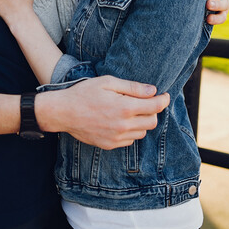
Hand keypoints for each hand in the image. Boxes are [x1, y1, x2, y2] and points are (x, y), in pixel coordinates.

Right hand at [36, 76, 170, 149]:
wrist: (63, 112)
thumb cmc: (84, 93)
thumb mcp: (108, 83)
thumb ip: (132, 87)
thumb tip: (153, 91)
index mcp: (125, 108)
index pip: (155, 107)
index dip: (163, 100)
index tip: (165, 96)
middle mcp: (123, 126)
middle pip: (152, 122)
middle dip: (152, 111)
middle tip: (145, 102)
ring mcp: (117, 138)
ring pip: (142, 132)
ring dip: (141, 122)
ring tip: (130, 111)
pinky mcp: (110, 145)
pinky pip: (130, 140)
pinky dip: (130, 131)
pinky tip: (120, 121)